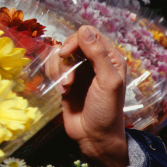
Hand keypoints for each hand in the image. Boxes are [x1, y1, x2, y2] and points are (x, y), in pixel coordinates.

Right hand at [49, 25, 128, 166]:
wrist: (94, 136)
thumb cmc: (106, 111)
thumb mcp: (107, 82)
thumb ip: (97, 55)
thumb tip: (84, 29)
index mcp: (111, 59)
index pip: (91, 35)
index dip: (76, 40)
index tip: (67, 53)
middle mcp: (96, 62)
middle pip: (73, 43)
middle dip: (65, 57)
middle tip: (67, 77)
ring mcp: (81, 72)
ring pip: (61, 55)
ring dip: (59, 70)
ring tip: (66, 87)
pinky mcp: (68, 81)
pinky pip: (55, 68)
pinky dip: (55, 77)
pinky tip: (63, 92)